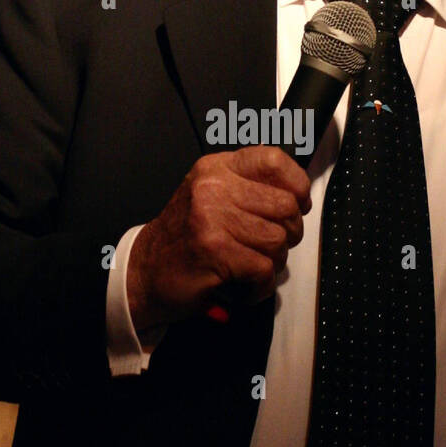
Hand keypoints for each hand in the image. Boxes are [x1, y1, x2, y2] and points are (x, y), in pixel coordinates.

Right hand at [126, 146, 311, 333]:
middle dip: (288, 233)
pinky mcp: (214, 251)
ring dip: (272, 262)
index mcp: (216, 169)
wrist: (145, 272)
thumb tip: (300, 194)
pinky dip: (260, 286)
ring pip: (278, 240)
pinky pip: (264, 269)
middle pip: (285, 205)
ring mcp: (211, 218)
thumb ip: (249, 187)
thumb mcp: (212, 196)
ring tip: (250, 266)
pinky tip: (244, 285)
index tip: (297, 205)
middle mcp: (212, 187)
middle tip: (268, 246)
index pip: (274, 160)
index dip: (297, 185)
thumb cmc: (186, 238)